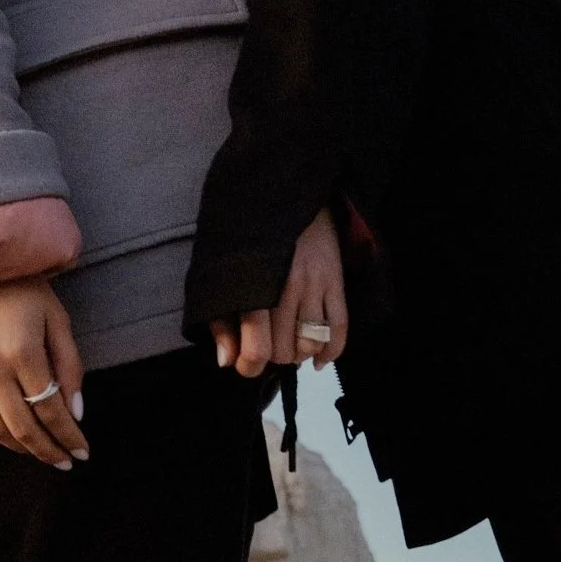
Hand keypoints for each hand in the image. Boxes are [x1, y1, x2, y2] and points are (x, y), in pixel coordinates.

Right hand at [0, 280, 88, 467]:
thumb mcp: (59, 321)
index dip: (68, 436)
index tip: (82, 452)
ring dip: (20, 448)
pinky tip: (12, 438)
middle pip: (22, 428)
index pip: (49, 410)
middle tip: (65, 462)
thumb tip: (76, 414)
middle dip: (48, 451)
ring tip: (41, 451)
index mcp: (22, 352)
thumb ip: (70, 368)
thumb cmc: (26, 291)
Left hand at [213, 207, 346, 378]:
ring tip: (290, 344)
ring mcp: (314, 284)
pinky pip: (340, 327)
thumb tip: (226, 361)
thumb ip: (220, 319)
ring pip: (310, 343)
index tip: (246, 364)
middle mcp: (285, 289)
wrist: (283, 195)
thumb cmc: (247, 240)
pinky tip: (318, 359)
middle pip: (285, 351)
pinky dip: (331, 352)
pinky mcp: (335, 280)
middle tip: (268, 347)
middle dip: (274, 358)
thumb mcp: (223, 275)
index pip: (257, 349)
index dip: (250, 366)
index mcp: (253, 287)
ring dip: (299, 353)